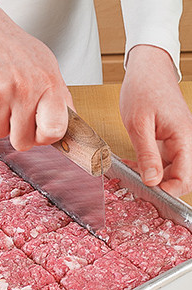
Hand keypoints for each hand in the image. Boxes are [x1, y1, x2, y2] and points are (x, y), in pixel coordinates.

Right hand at [0, 0, 73, 150]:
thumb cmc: (14, 48)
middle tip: (16, 111)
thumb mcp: (47, 67)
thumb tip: (67, 129)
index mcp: (48, 83)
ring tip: (1, 95)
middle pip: (23, 142)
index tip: (41, 132)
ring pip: (0, 133)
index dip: (46, 138)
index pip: (55, 131)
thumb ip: (58, 99)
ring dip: (0, 119)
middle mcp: (25, 89)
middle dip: (18, 132)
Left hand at [120, 45, 191, 196]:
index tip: (149, 191)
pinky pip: (162, 159)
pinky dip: (149, 164)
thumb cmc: (143, 89)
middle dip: (160, 185)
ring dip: (153, 175)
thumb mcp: (139, 125)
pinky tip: (134, 163)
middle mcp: (184, 141)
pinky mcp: (167, 139)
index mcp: (183, 138)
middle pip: (179, 176)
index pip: (185, 177)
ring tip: (133, 171)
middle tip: (137, 184)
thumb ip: (147, 154)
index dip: (169, 190)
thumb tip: (153, 181)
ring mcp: (176, 141)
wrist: (147, 69)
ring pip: (170, 169)